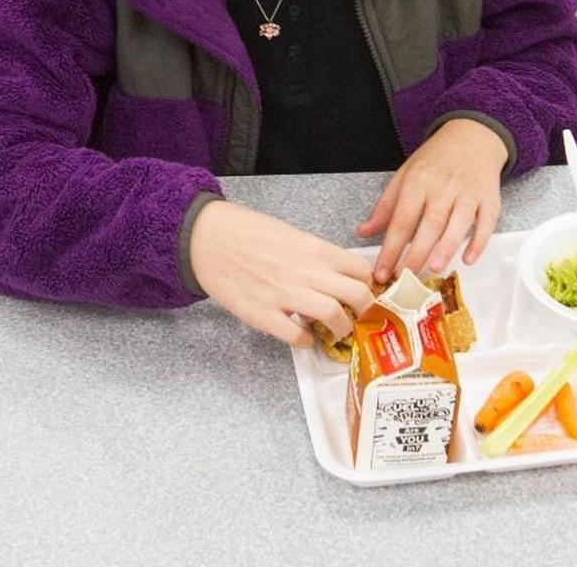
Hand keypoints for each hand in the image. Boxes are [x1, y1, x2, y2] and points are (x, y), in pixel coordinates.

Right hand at [190, 201, 375, 346]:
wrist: (208, 238)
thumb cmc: (245, 233)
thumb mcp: (290, 235)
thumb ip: (315, 257)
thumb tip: (333, 278)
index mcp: (314, 249)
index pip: (361, 270)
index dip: (368, 285)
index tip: (366, 293)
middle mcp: (306, 272)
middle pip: (358, 295)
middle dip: (365, 311)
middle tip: (358, 316)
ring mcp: (285, 294)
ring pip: (335, 316)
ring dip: (341, 329)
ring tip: (335, 330)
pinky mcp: (263, 314)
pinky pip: (298, 337)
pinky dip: (306, 342)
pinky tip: (302, 337)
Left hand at [357, 118, 506, 282]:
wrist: (472, 137)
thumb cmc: (434, 161)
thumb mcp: (404, 176)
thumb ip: (385, 207)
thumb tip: (363, 232)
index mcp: (417, 182)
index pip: (401, 220)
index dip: (390, 248)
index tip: (382, 272)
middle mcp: (443, 188)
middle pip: (429, 224)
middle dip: (417, 252)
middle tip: (406, 277)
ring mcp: (468, 193)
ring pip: (458, 223)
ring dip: (447, 247)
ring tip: (434, 269)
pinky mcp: (490, 199)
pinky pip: (487, 223)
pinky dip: (479, 241)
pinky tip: (469, 259)